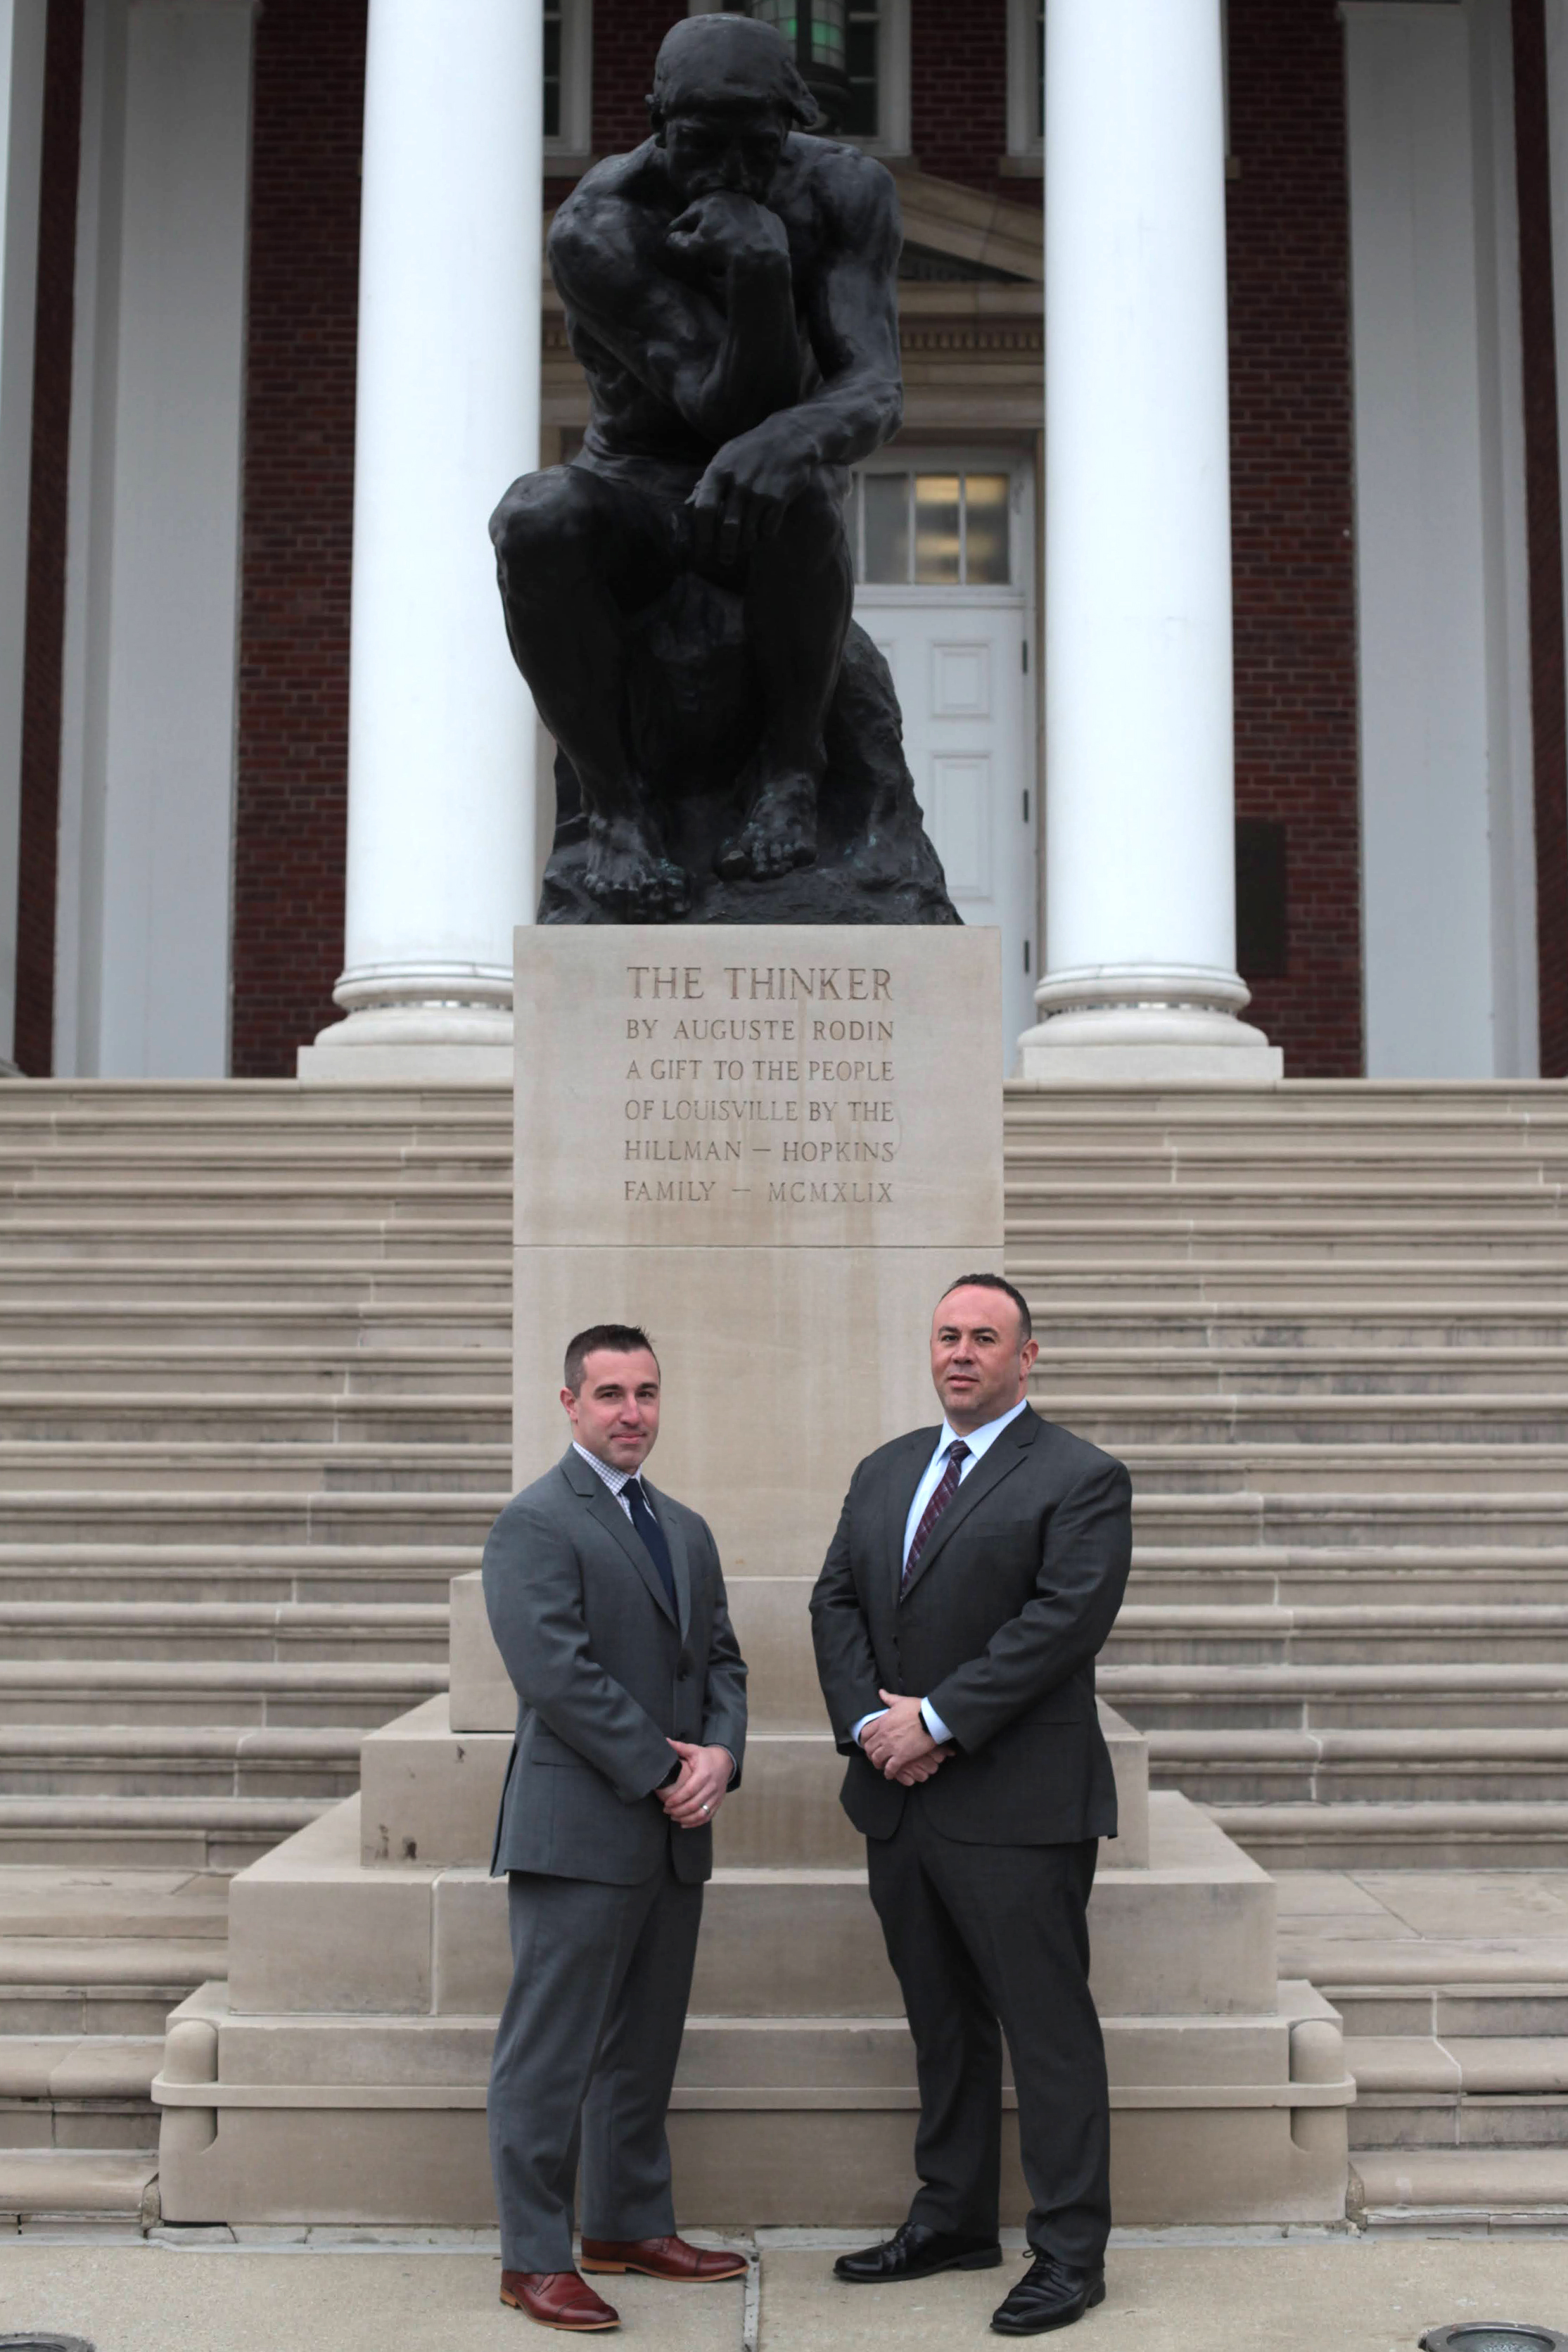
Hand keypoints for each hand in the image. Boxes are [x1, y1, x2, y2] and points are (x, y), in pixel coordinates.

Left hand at [659, 1739, 732, 1828]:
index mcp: (704, 1774)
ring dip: (686, 1818)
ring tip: (673, 1817)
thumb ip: (679, 1747)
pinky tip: (684, 1823)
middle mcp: (712, 1787)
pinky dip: (695, 1823)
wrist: (725, 1761)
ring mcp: (716, 1796)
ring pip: (701, 1813)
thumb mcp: (693, 1750)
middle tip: (666, 1811)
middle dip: (678, 1810)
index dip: (677, 1799)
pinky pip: (707, 1817)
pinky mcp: (718, 1803)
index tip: (666, 1803)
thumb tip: (664, 1741)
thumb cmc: (706, 1757)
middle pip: (694, 1804)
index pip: (689, 1791)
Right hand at [667, 191, 788, 279]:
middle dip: (707, 230)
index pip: (690, 215)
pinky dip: (752, 237)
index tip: (673, 236)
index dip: (679, 227)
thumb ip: (680, 241)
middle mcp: (735, 198)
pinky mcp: (774, 220)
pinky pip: (759, 228)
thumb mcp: (694, 248)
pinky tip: (750, 249)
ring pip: (738, 220)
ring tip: (727, 251)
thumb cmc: (722, 250)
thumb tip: (671, 238)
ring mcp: (757, 207)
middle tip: (703, 248)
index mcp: (712, 201)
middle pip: (715, 215)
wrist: (760, 258)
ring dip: (730, 232)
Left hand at [689, 422, 816, 567]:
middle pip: (727, 528)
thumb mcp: (725, 459)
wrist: (790, 436)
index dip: (701, 535)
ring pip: (749, 533)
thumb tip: (688, 507)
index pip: (703, 510)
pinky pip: (768, 531)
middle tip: (725, 560)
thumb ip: (707, 483)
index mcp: (719, 471)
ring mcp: (760, 490)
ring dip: (746, 544)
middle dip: (725, 550)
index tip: (702, 550)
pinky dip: (764, 537)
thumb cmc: (751, 450)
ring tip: (745, 545)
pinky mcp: (780, 498)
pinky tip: (763, 532)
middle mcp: (738, 482)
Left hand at [860, 1692, 950, 1785]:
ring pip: (877, 1759)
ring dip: (877, 1763)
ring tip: (881, 1765)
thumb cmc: (917, 1708)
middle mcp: (883, 1735)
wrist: (930, 1719)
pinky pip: (890, 1768)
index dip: (864, 1740)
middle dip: (870, 1753)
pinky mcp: (901, 1756)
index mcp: (882, 1722)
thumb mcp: (901, 1701)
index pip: (865, 1733)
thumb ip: (889, 1698)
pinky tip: (890, 1774)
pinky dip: (888, 1773)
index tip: (867, 1743)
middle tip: (874, 1756)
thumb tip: (881, 1692)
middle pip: (869, 1748)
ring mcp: (891, 1747)